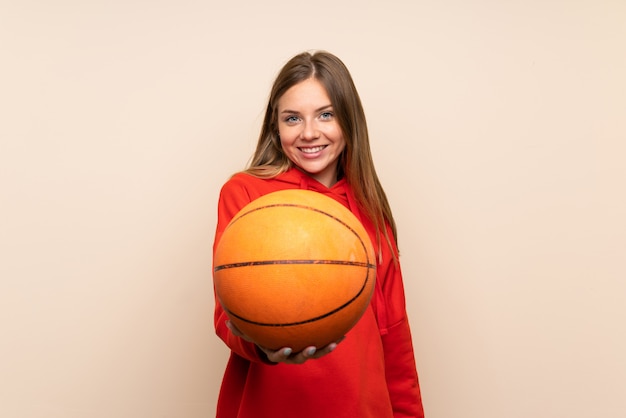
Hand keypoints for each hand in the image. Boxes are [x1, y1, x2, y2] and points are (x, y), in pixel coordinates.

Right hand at [226, 320, 343, 364]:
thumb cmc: (262, 333)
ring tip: (336, 341)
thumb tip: (226, 321)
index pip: (278, 354)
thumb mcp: (250, 331)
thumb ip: (239, 328)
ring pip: (317, 353)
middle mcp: (292, 353)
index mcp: (276, 350)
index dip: (283, 353)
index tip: (286, 348)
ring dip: (326, 348)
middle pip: (300, 357)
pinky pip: (325, 341)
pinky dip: (334, 337)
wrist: (277, 339)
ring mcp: (303, 350)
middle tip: (311, 347)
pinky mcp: (314, 344)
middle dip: (307, 353)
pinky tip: (345, 331)